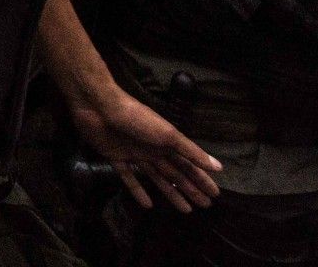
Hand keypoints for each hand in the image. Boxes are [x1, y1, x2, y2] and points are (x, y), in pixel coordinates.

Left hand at [67, 86, 221, 212]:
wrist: (99, 107)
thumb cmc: (136, 118)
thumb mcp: (167, 134)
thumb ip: (191, 151)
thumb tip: (218, 167)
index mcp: (166, 142)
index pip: (189, 165)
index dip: (202, 179)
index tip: (215, 194)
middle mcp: (153, 149)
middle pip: (175, 173)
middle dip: (190, 188)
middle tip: (204, 205)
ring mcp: (134, 154)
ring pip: (156, 178)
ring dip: (170, 193)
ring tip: (185, 210)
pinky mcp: (115, 158)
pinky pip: (129, 178)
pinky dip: (138, 191)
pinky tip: (148, 205)